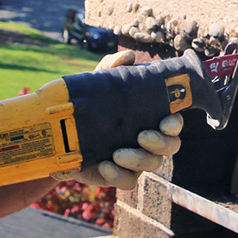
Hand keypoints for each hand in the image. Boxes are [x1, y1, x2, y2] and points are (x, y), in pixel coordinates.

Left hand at [53, 50, 183, 189]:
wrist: (62, 133)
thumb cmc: (91, 105)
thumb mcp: (99, 83)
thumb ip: (112, 67)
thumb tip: (128, 55)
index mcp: (149, 118)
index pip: (173, 123)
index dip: (175, 124)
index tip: (166, 121)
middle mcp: (148, 141)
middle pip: (170, 146)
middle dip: (160, 143)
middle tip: (141, 136)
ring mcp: (135, 161)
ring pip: (152, 165)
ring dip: (138, 159)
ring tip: (117, 153)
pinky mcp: (118, 175)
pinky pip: (128, 182)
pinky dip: (118, 175)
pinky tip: (105, 165)